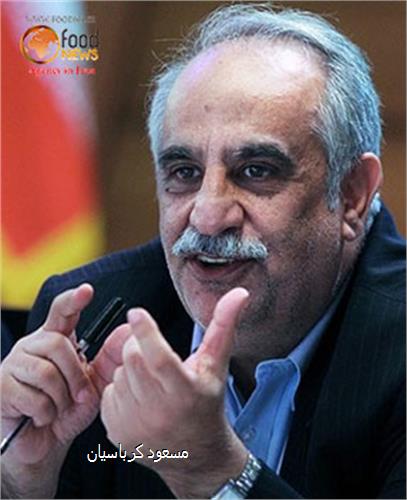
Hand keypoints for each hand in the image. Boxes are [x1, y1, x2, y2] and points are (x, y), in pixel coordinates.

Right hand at [1, 284, 101, 499]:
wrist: (45, 445)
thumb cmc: (68, 411)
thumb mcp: (95, 384)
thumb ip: (110, 358)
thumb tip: (127, 329)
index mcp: (55, 340)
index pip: (62, 312)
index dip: (73, 300)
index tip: (88, 291)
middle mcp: (32, 346)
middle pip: (58, 344)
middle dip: (75, 375)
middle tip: (77, 396)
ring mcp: (13, 364)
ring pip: (45, 371)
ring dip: (60, 398)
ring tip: (57, 408)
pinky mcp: (1, 387)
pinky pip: (32, 396)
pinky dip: (45, 412)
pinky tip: (40, 417)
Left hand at [101, 287, 249, 497]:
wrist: (196, 454)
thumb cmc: (207, 403)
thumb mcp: (216, 365)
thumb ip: (223, 326)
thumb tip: (240, 293)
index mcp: (185, 392)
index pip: (158, 357)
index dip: (146, 331)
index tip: (137, 312)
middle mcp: (160, 412)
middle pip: (132, 360)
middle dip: (138, 346)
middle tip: (151, 350)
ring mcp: (136, 426)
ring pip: (119, 374)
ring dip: (130, 369)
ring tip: (151, 380)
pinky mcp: (118, 434)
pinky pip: (108, 394)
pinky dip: (121, 388)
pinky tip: (139, 396)